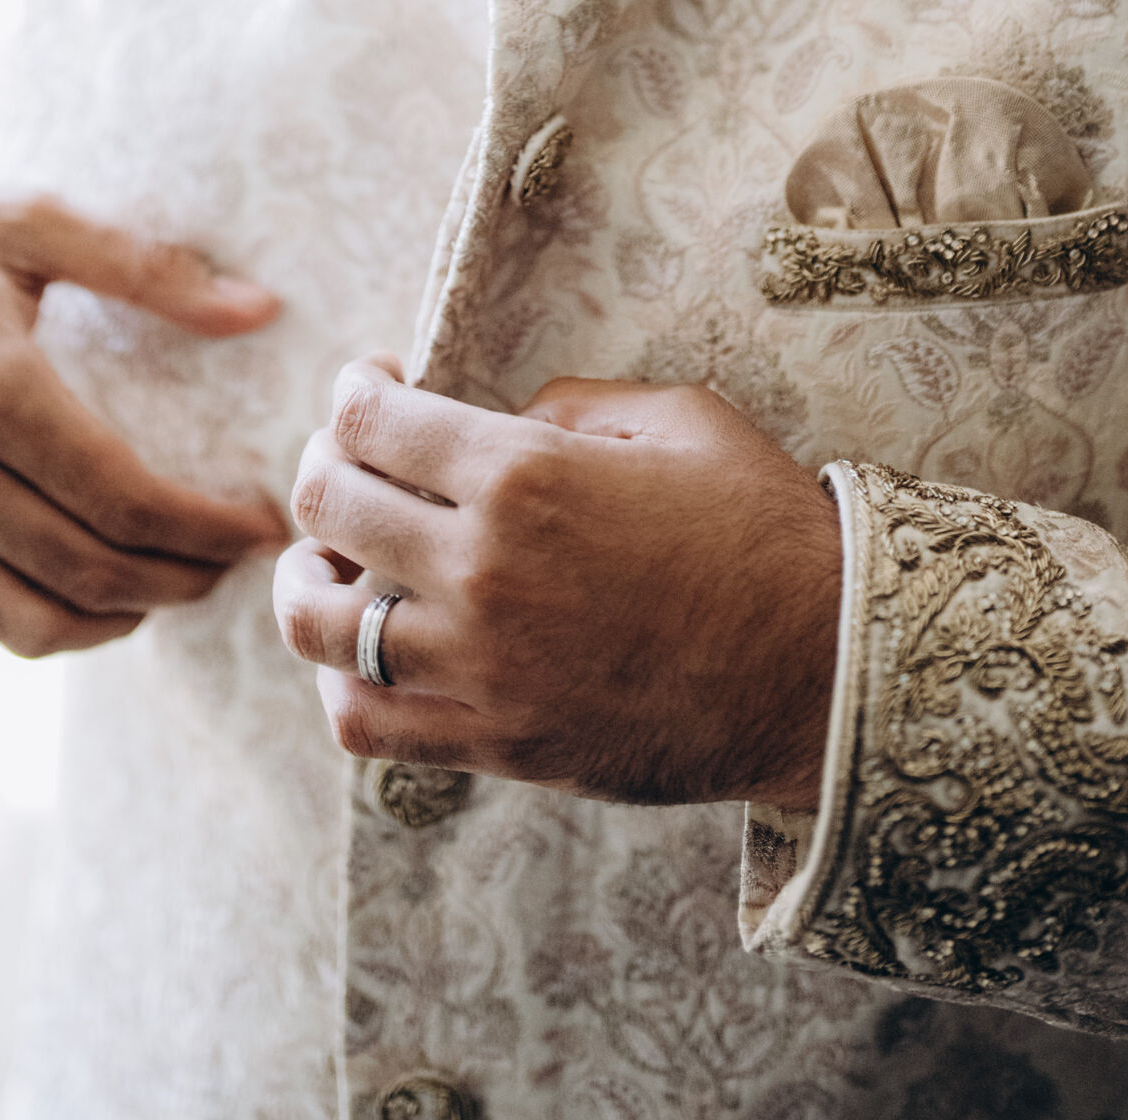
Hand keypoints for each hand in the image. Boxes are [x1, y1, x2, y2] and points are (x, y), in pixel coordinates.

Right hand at [0, 178, 287, 656]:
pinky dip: (61, 622)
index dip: (207, 525)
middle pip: (91, 568)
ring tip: (189, 577)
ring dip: (130, 614)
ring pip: (40, 618)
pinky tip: (109, 587)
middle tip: (246, 554)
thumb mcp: (22, 219)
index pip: (122, 495)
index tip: (266, 518)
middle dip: (187, 575)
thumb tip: (259, 311)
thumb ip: (145, 267)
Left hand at [273, 360, 841, 808]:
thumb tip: (505, 418)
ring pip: (320, 620)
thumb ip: (573, 404)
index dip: (354, 390)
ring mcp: (479, 664)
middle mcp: (480, 565)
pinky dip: (341, 684)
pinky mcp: (495, 742)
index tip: (371, 386)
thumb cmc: (760, 529)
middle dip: (323, 462)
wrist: (821, 670)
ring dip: (307, 575)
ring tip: (328, 559)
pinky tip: (364, 653)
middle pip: (326, 502)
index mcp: (522, 470)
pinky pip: (365, 723)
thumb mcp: (678, 419)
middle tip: (348, 457)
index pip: (371, 420)